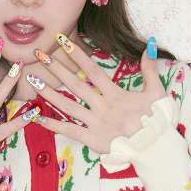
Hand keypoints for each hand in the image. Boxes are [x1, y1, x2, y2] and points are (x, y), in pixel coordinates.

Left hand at [24, 38, 165, 153]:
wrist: (156, 148)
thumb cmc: (158, 121)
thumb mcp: (157, 93)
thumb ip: (149, 70)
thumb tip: (147, 46)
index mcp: (116, 94)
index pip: (92, 70)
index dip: (76, 54)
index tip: (61, 41)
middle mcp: (102, 107)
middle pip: (75, 84)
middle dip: (55, 68)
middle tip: (38, 54)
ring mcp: (95, 124)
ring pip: (67, 106)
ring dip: (48, 92)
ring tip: (32, 80)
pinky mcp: (92, 140)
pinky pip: (69, 131)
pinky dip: (52, 124)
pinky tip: (36, 117)